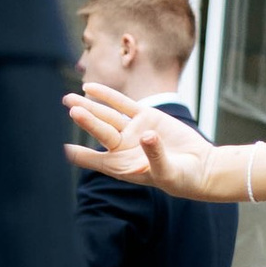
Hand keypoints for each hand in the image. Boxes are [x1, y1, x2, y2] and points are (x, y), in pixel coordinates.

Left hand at [65, 84, 211, 192]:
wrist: (201, 167)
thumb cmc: (181, 178)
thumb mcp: (167, 171)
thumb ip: (155, 155)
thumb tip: (147, 135)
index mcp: (121, 166)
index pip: (93, 160)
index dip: (78, 154)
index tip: (64, 149)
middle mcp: (123, 147)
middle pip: (99, 130)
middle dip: (84, 119)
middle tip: (70, 107)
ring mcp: (133, 131)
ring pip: (107, 115)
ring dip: (89, 106)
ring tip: (69, 98)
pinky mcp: (146, 117)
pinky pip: (123, 104)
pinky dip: (107, 96)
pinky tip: (90, 88)